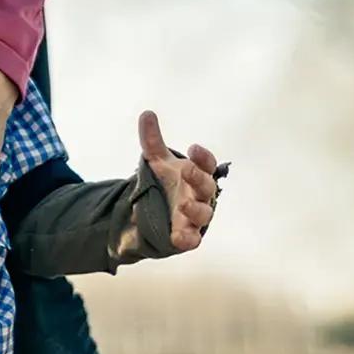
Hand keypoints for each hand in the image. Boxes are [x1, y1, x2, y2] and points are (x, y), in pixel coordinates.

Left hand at [137, 110, 224, 251]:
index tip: (194, 147)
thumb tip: (147, 113)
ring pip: (204, 214)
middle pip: (207, 186)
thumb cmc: (168, 182)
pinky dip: (187, 238)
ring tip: (183, 204)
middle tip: (188, 170)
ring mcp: (196, 216)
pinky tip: (178, 237)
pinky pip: (192, 239)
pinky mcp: (188, 234)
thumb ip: (152, 140)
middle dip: (199, 177)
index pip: (207, 164)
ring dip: (196, 209)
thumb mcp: (157, 161)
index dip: (203, 157)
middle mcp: (201, 194)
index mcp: (197, 174)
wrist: (158, 210)